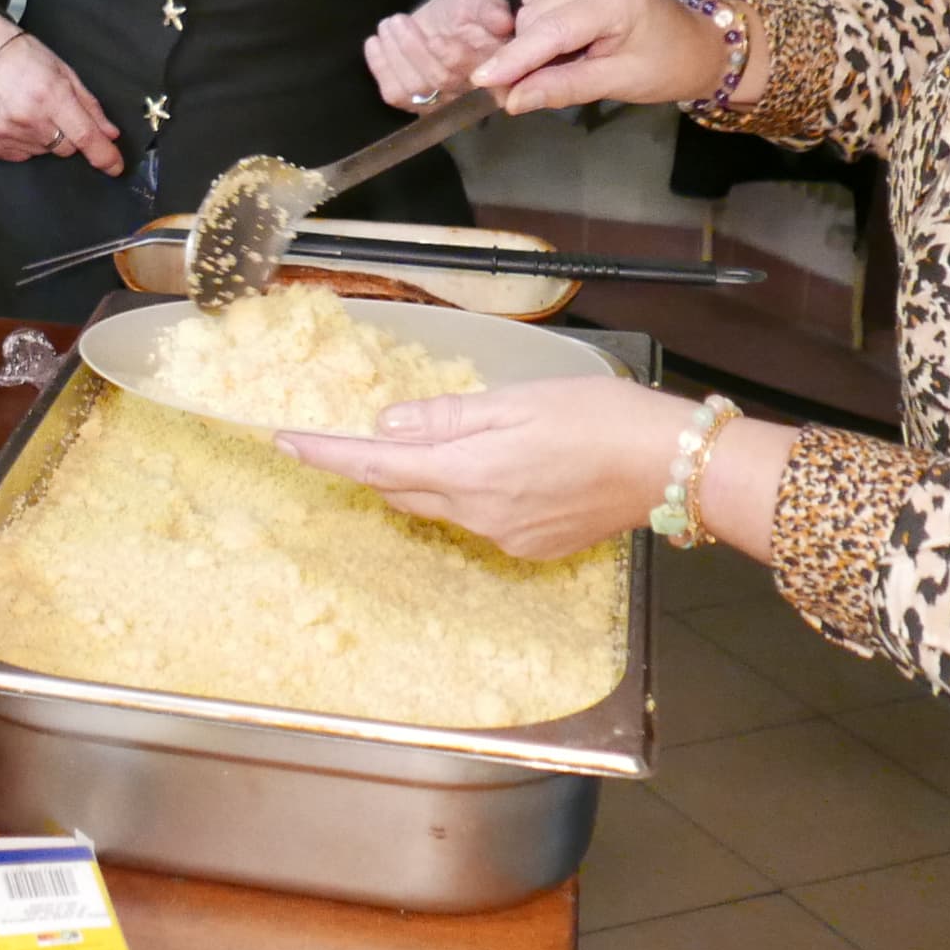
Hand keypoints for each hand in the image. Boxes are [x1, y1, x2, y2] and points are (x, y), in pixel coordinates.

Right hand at [0, 13, 121, 175]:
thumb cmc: (19, 54)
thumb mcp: (62, 70)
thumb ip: (88, 104)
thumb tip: (108, 132)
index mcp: (51, 96)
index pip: (86, 137)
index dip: (105, 156)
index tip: (114, 166)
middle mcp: (29, 119)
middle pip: (66, 148)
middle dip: (68, 134)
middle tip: (53, 110)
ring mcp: (7, 133)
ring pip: (43, 151)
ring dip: (43, 137)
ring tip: (28, 108)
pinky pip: (20, 154)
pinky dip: (23, 141)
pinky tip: (14, 118)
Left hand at [281, 379, 697, 561]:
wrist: (665, 464)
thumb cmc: (597, 417)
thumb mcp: (515, 401)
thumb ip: (446, 417)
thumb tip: (387, 425)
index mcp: (468, 472)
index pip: (375, 464)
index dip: (326, 453)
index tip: (284, 441)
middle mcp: (477, 515)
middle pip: (400, 489)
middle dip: (373, 463)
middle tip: (357, 434)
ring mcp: (503, 538)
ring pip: (438, 506)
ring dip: (424, 478)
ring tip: (447, 443)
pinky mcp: (529, 548)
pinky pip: (476, 520)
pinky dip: (467, 494)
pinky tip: (499, 470)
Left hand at [366, 0, 515, 109]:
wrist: (447, 16)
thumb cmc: (467, 7)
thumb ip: (491, 7)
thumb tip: (502, 21)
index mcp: (495, 65)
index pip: (475, 72)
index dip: (453, 57)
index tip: (435, 38)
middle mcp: (471, 91)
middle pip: (440, 79)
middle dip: (413, 48)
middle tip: (398, 20)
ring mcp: (444, 102)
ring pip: (415, 88)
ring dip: (394, 55)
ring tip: (388, 26)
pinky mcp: (418, 104)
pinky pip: (396, 95)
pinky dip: (381, 68)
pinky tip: (374, 43)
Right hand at [468, 0, 730, 115]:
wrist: (697, 43)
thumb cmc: (663, 68)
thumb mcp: (616, 84)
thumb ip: (562, 87)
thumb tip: (511, 100)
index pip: (550, 30)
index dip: (513, 58)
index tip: (481, 80)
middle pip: (534, 17)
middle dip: (528, 53)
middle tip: (540, 84)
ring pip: (531, 3)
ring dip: (536, 35)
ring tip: (568, 55)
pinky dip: (544, 16)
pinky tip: (568, 31)